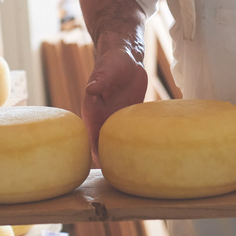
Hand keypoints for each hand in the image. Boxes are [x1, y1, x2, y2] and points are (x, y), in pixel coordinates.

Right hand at [81, 45, 147, 165]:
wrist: (127, 55)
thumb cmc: (114, 60)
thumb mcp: (107, 69)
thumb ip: (100, 79)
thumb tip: (91, 89)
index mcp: (92, 112)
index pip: (90, 139)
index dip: (95, 156)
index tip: (102, 172)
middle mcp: (102, 119)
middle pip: (102, 147)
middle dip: (109, 162)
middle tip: (120, 180)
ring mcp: (115, 120)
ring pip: (116, 144)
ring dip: (121, 156)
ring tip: (133, 175)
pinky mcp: (128, 119)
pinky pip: (129, 136)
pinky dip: (134, 146)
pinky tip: (145, 157)